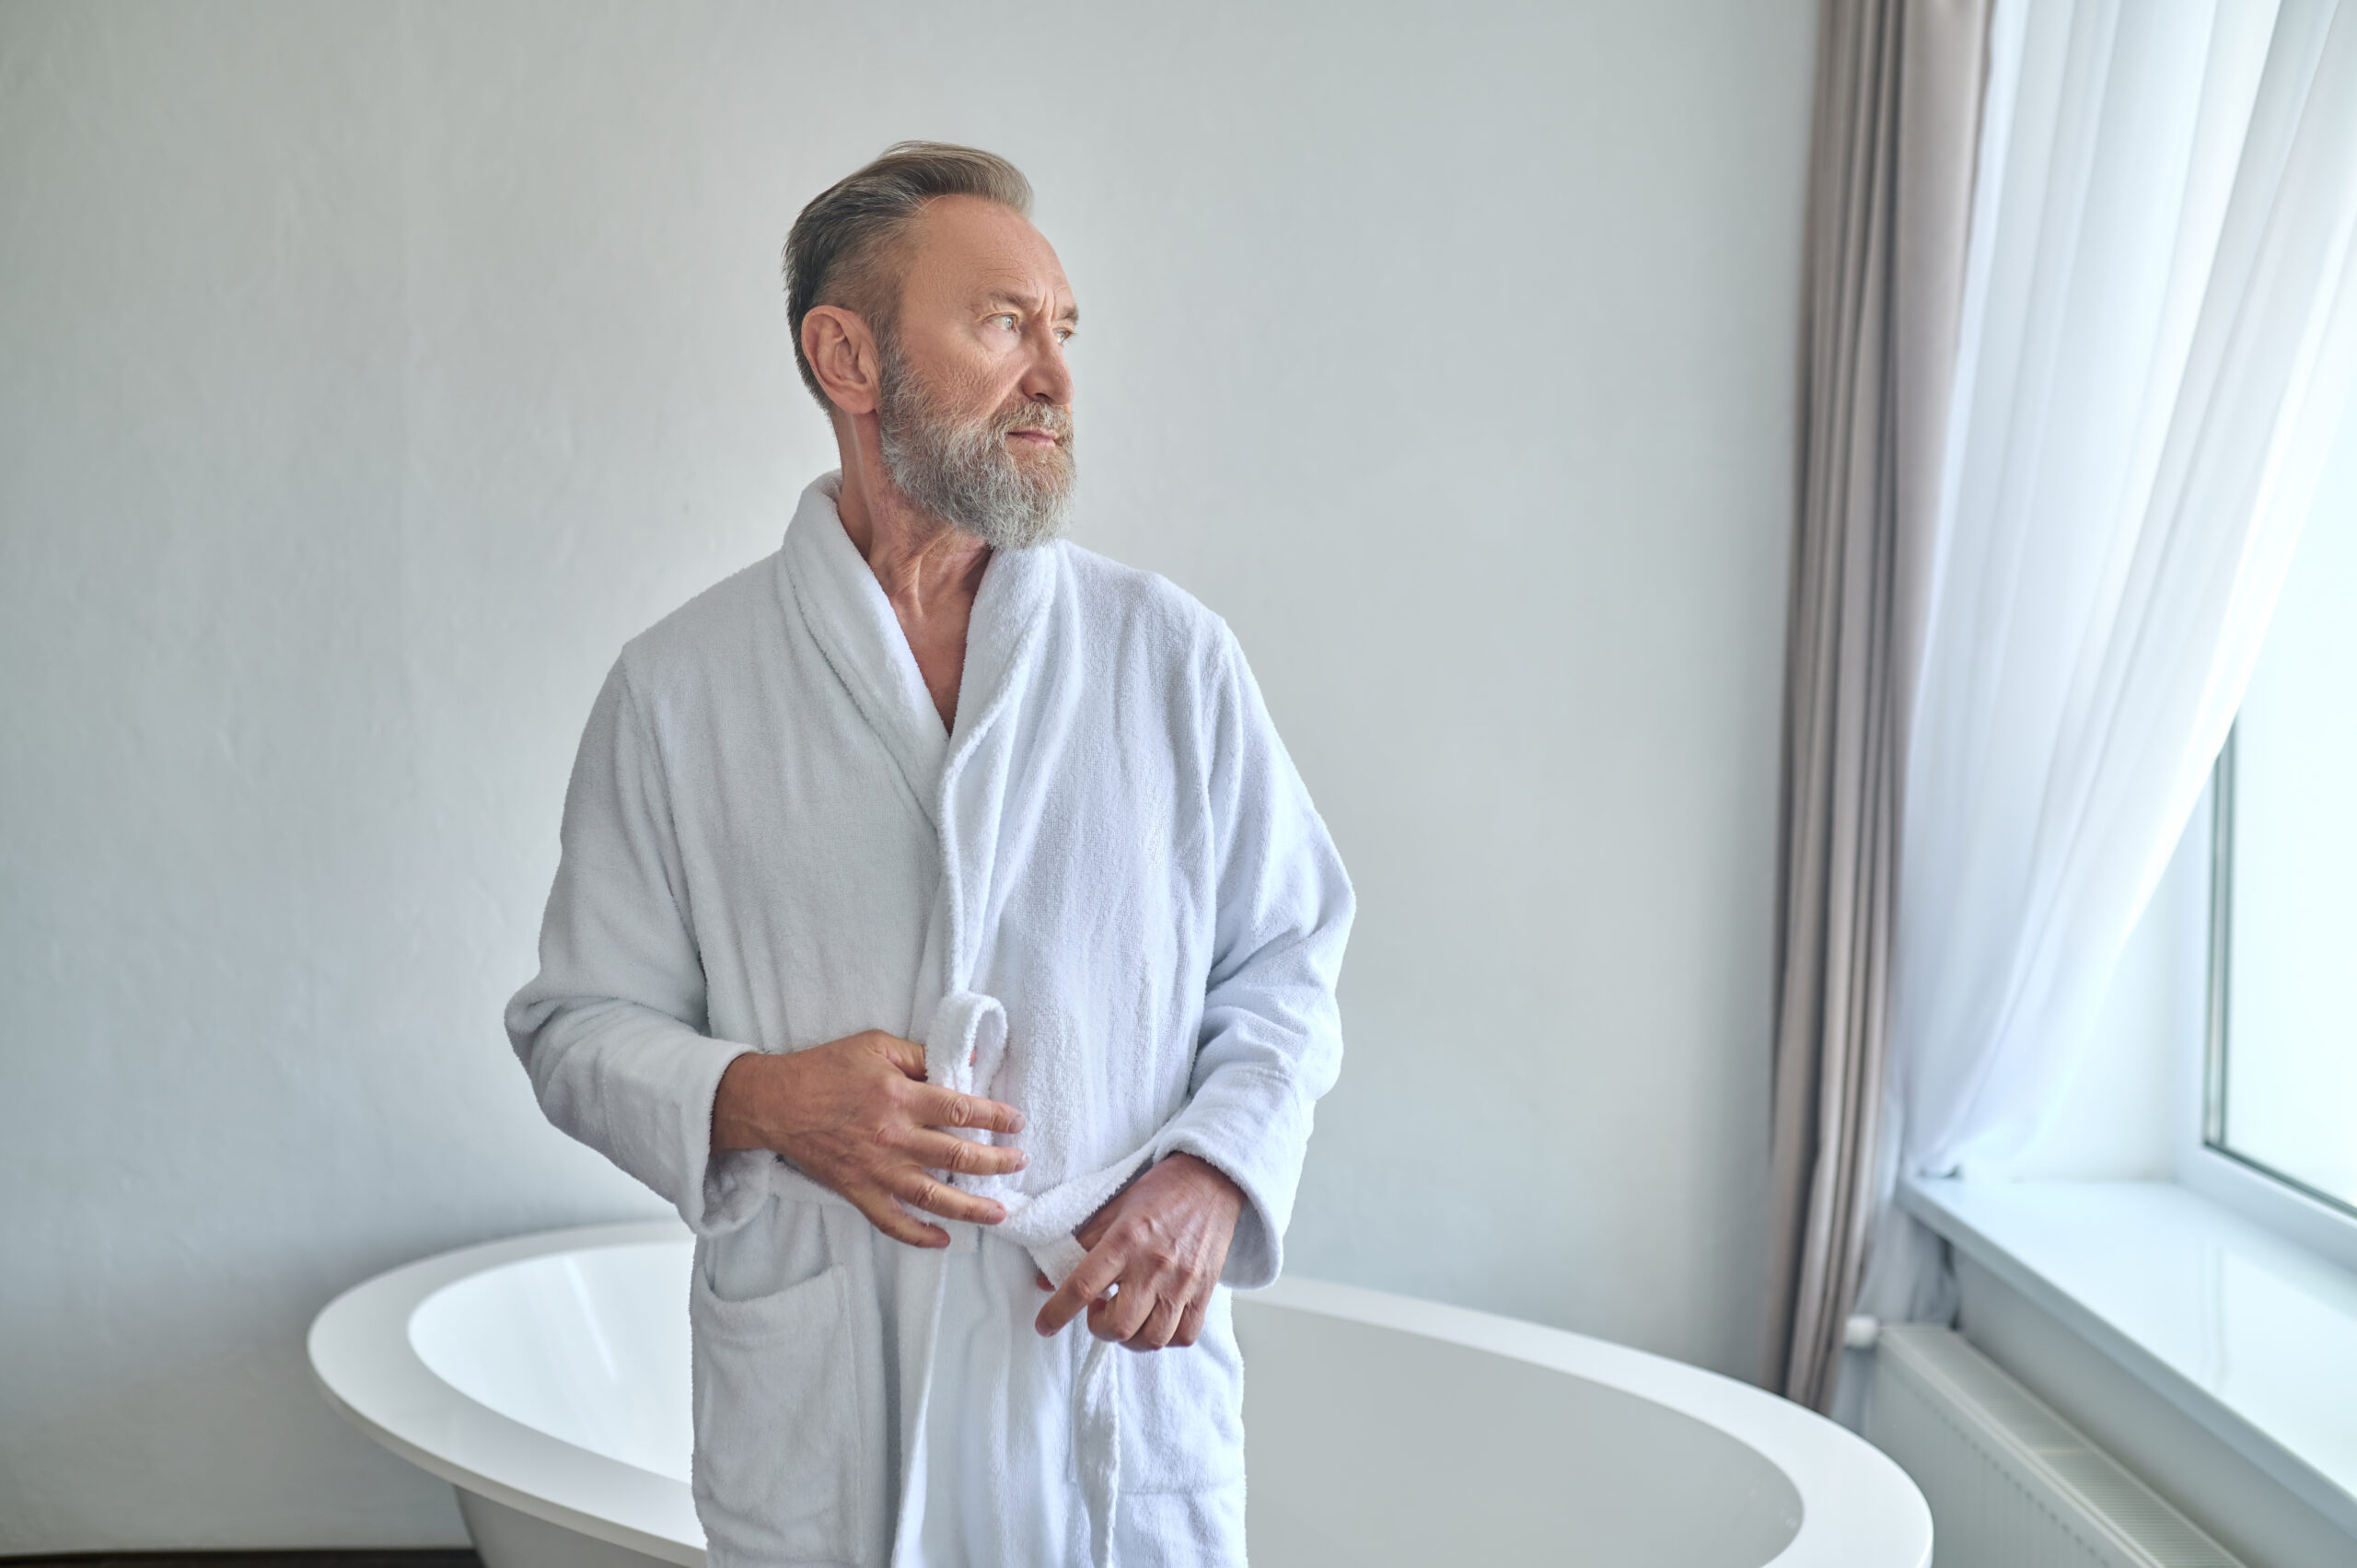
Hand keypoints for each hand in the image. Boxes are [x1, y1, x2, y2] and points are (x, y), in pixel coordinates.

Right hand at [710, 1031, 1027, 1248]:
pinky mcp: (857, 1191)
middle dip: (996, 1162)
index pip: (961, 1110)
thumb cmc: (825, 1068)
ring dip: (971, 1208)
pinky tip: (943, 1240)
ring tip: (1000, 1212)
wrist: (775, 1102)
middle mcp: (893, 1137)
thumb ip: (922, 1055)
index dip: (995, 1117)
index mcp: (900, 1097)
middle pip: (957, 1156)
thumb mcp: (876, 1045)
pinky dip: (918, 1235)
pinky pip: (892, 1222)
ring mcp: (876, 1170)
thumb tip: (966, 1063)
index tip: (1017, 1122)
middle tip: (1020, 1162)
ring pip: (933, 1197)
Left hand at [1033, 1153, 1243, 1350]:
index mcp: (1125, 1241)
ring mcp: (1182, 1283)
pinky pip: (1183, 1336)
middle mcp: (1153, 1266)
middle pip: (1118, 1326)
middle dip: (1098, 1327)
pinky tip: (1154, 1320)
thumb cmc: (1159, 1192)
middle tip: (1099, 1309)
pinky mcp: (1205, 1292)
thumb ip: (1080, 1244)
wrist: (1210, 1181)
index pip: (1083, 1287)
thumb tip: (1046, 1281)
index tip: (1044, 1326)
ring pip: (1151, 1339)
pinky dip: (1164, 1338)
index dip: (1057, 1313)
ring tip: (1127, 1317)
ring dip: (1130, 1338)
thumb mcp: (1112, 1208)